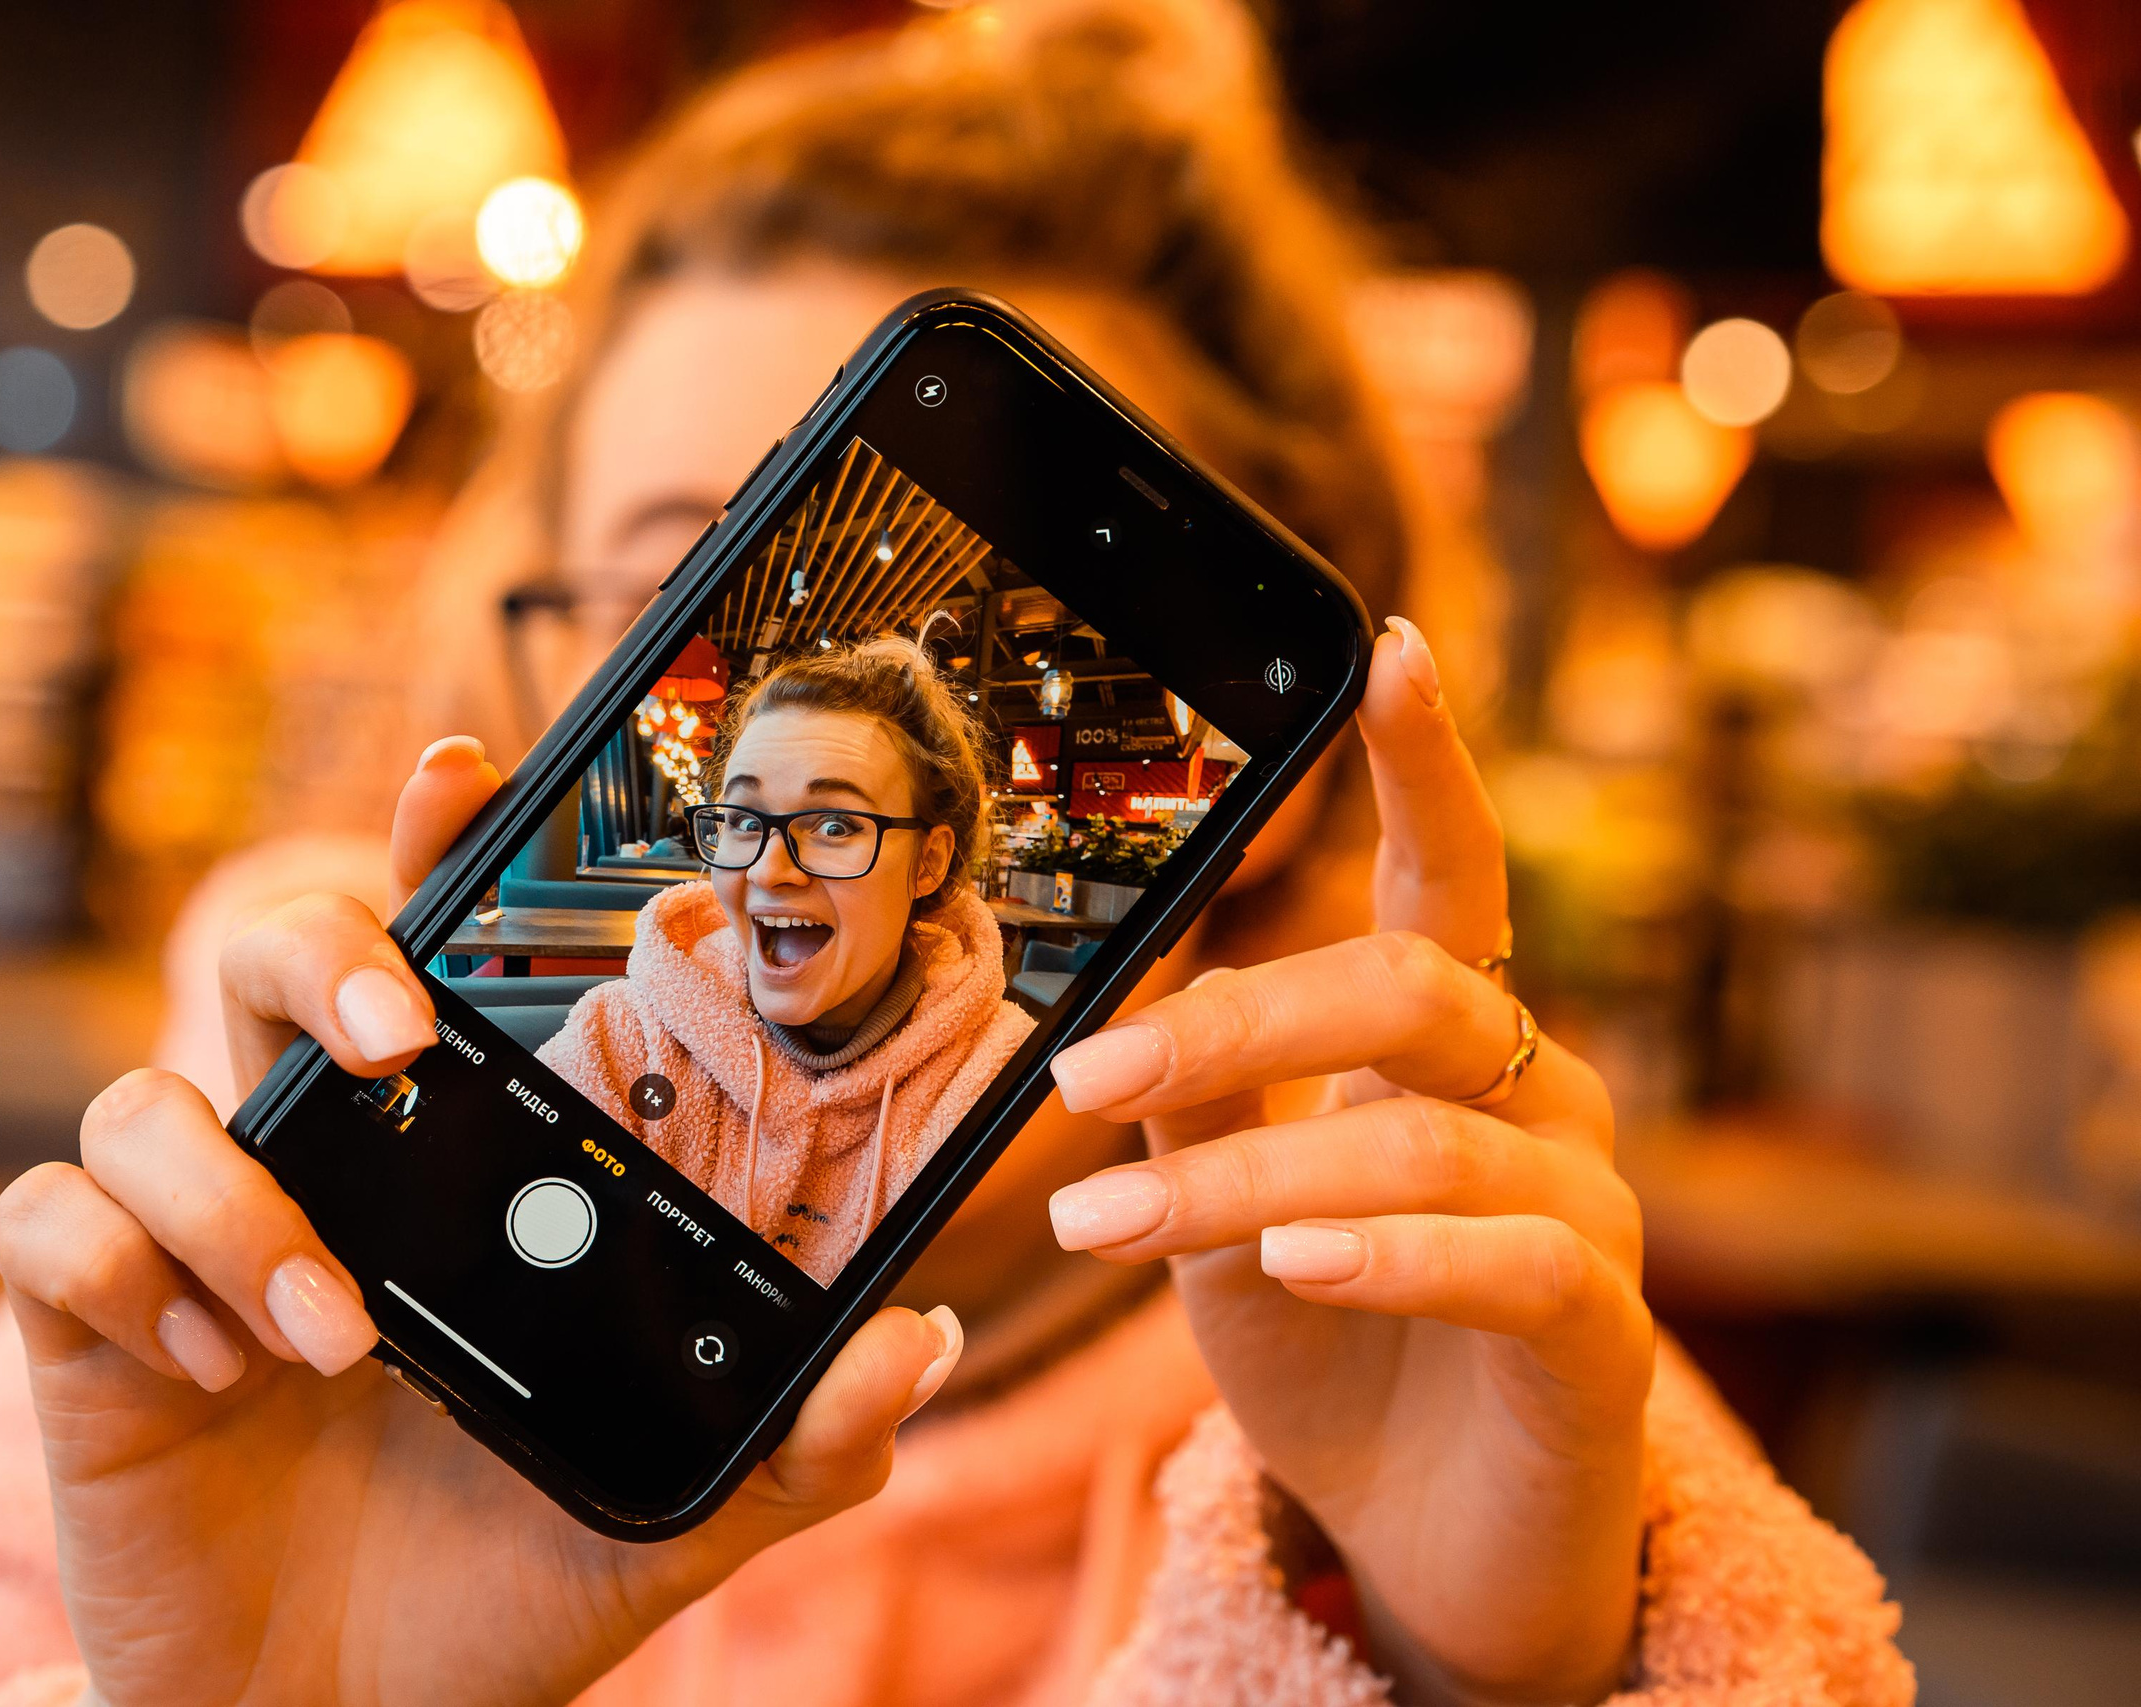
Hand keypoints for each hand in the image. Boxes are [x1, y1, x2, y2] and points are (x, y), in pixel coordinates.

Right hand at [0, 737, 963, 1706]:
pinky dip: (126, 1277)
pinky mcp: (88, 1334)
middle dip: (322, 956)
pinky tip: (212, 1372)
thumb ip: (797, 1441)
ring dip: (233, 1196)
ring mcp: (189, 1248)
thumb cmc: (499, 1599)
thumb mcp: (669, 1517)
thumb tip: (923, 1340)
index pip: (430, 969)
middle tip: (394, 1036)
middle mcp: (316, 1179)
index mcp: (450, 1185)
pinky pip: (50, 1227)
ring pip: (138, 1097)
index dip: (430, 852)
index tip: (466, 767)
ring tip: (329, 1336)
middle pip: (267, 967)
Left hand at [1044, 622, 1650, 1706]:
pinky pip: (1505, 1260)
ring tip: (1108, 1223)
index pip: (1451, 877)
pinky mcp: (1602, 1329)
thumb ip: (1195, 1094)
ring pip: (1420, 1139)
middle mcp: (1542, 1093)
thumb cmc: (1327, 1347)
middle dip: (1233, 1020)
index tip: (1388, 650)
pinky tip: (1289, 1257)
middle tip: (1082, 1073)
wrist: (1416, 1540)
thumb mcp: (1224, 1203)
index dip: (1427, 764)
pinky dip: (1385, 1253)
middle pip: (1405, 990)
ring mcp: (1588, 1208)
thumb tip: (1111, 999)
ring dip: (1243, 1176)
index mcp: (1453, 1042)